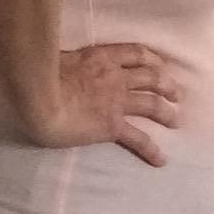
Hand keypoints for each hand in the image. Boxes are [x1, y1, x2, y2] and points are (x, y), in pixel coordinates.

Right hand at [26, 43, 181, 165]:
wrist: (38, 96)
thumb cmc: (38, 75)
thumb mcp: (57, 57)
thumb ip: (67, 61)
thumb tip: (61, 62)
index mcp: (101, 58)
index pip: (136, 53)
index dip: (153, 59)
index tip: (161, 65)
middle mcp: (115, 77)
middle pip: (151, 76)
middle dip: (167, 84)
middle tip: (176, 94)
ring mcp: (116, 101)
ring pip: (152, 104)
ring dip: (167, 113)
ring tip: (176, 121)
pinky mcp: (112, 126)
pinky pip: (138, 139)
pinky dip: (152, 150)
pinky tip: (161, 159)